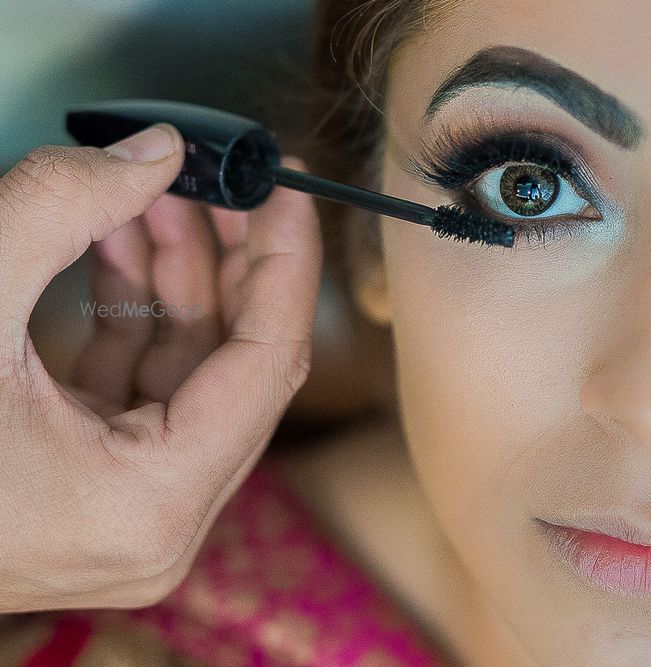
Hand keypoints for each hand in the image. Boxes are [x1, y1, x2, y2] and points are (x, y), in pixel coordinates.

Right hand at [0, 124, 322, 611]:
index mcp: (151, 501)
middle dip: (230, 259)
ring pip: (189, 372)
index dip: (286, 262)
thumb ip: (58, 208)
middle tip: (229, 180)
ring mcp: (129, 510)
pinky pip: (142, 385)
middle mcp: (157, 520)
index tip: (288, 184)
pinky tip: (119, 241)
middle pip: (238, 366)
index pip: (270, 362)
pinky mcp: (95, 487)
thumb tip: (154, 151)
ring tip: (158, 193)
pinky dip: (134, 311)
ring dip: (175, 275)